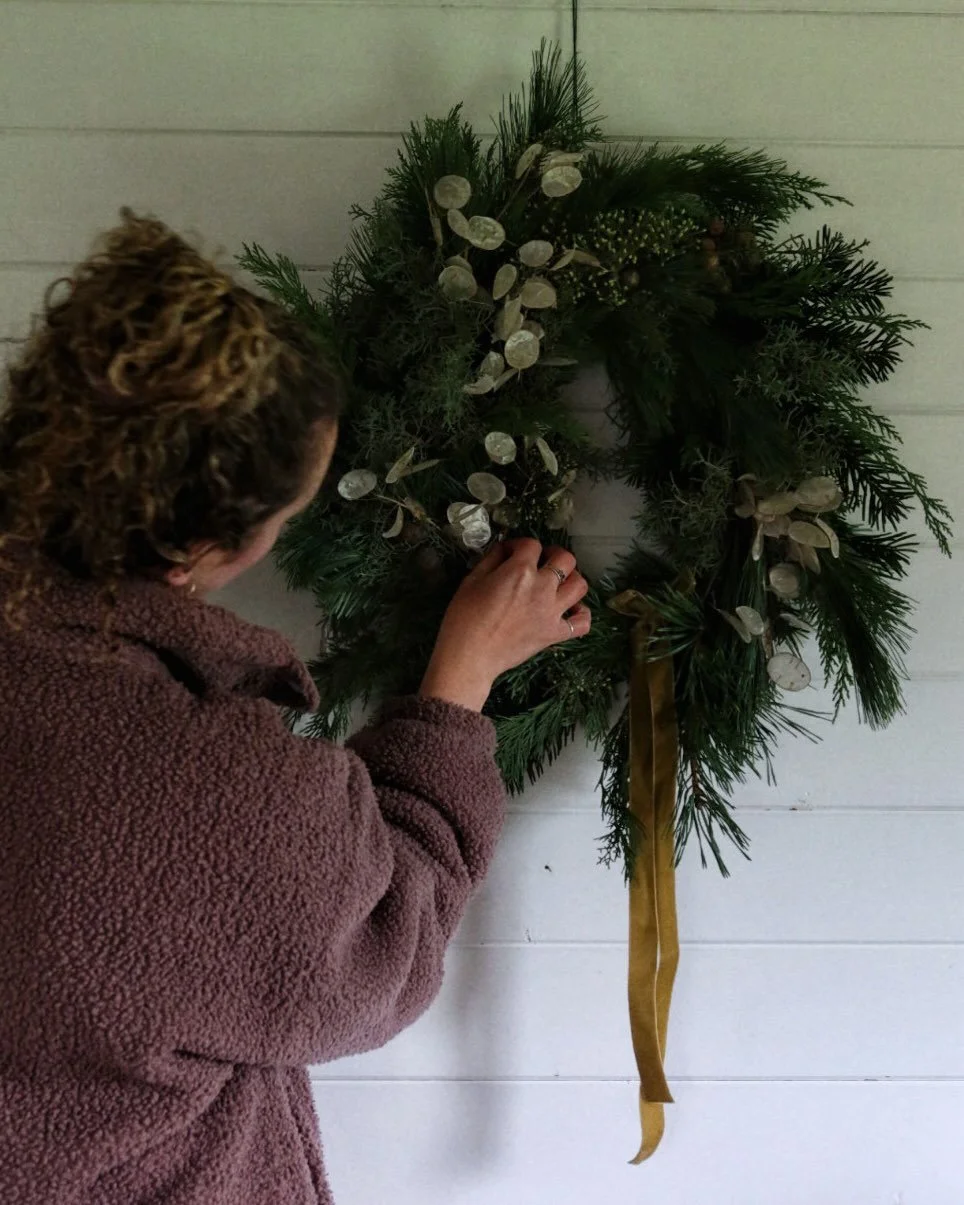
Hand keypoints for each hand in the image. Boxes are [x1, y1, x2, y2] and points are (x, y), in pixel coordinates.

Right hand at [419, 538, 590, 711]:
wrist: (470, 656)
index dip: (519, 545)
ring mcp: (552, 612)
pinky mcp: (555, 634)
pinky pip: (582, 623)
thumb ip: (492, 559)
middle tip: (542, 561)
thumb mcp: (472, 580)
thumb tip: (505, 549)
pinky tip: (570, 611)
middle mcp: (542, 587)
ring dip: (571, 579)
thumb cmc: (464, 618)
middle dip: (554, 554)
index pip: (531, 544)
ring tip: (558, 583)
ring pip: (580, 585)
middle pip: (566, 559)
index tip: (511, 553)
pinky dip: (580, 614)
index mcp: (520, 571)